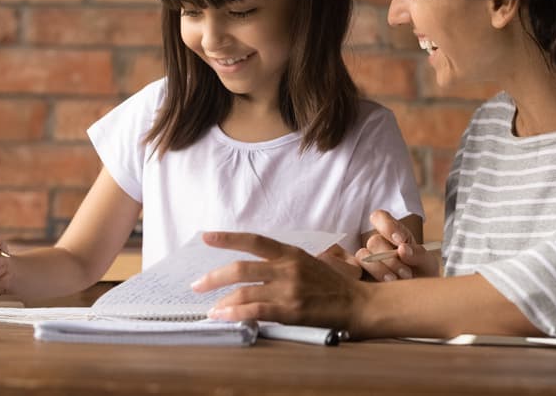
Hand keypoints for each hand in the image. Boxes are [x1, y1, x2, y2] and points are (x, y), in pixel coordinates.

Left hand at [192, 231, 368, 332]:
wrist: (358, 303)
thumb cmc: (333, 285)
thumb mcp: (308, 263)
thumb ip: (282, 264)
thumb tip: (252, 272)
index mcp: (291, 252)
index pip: (254, 241)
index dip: (228, 238)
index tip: (206, 237)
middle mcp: (287, 267)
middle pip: (241, 268)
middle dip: (213, 277)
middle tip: (197, 285)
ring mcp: (288, 289)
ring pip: (244, 292)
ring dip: (222, 302)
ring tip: (211, 309)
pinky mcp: (290, 310)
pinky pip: (255, 311)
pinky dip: (235, 314)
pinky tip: (224, 317)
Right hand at [357, 210, 439, 280]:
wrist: (420, 299)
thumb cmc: (423, 277)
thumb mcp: (427, 264)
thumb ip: (418, 253)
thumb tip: (402, 249)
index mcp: (393, 234)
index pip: (380, 218)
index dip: (387, 226)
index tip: (401, 241)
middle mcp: (377, 245)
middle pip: (374, 241)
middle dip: (390, 258)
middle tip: (407, 274)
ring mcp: (366, 261)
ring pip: (363, 256)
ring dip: (379, 269)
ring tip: (395, 282)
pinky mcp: (358, 277)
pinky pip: (353, 272)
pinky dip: (366, 278)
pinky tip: (381, 288)